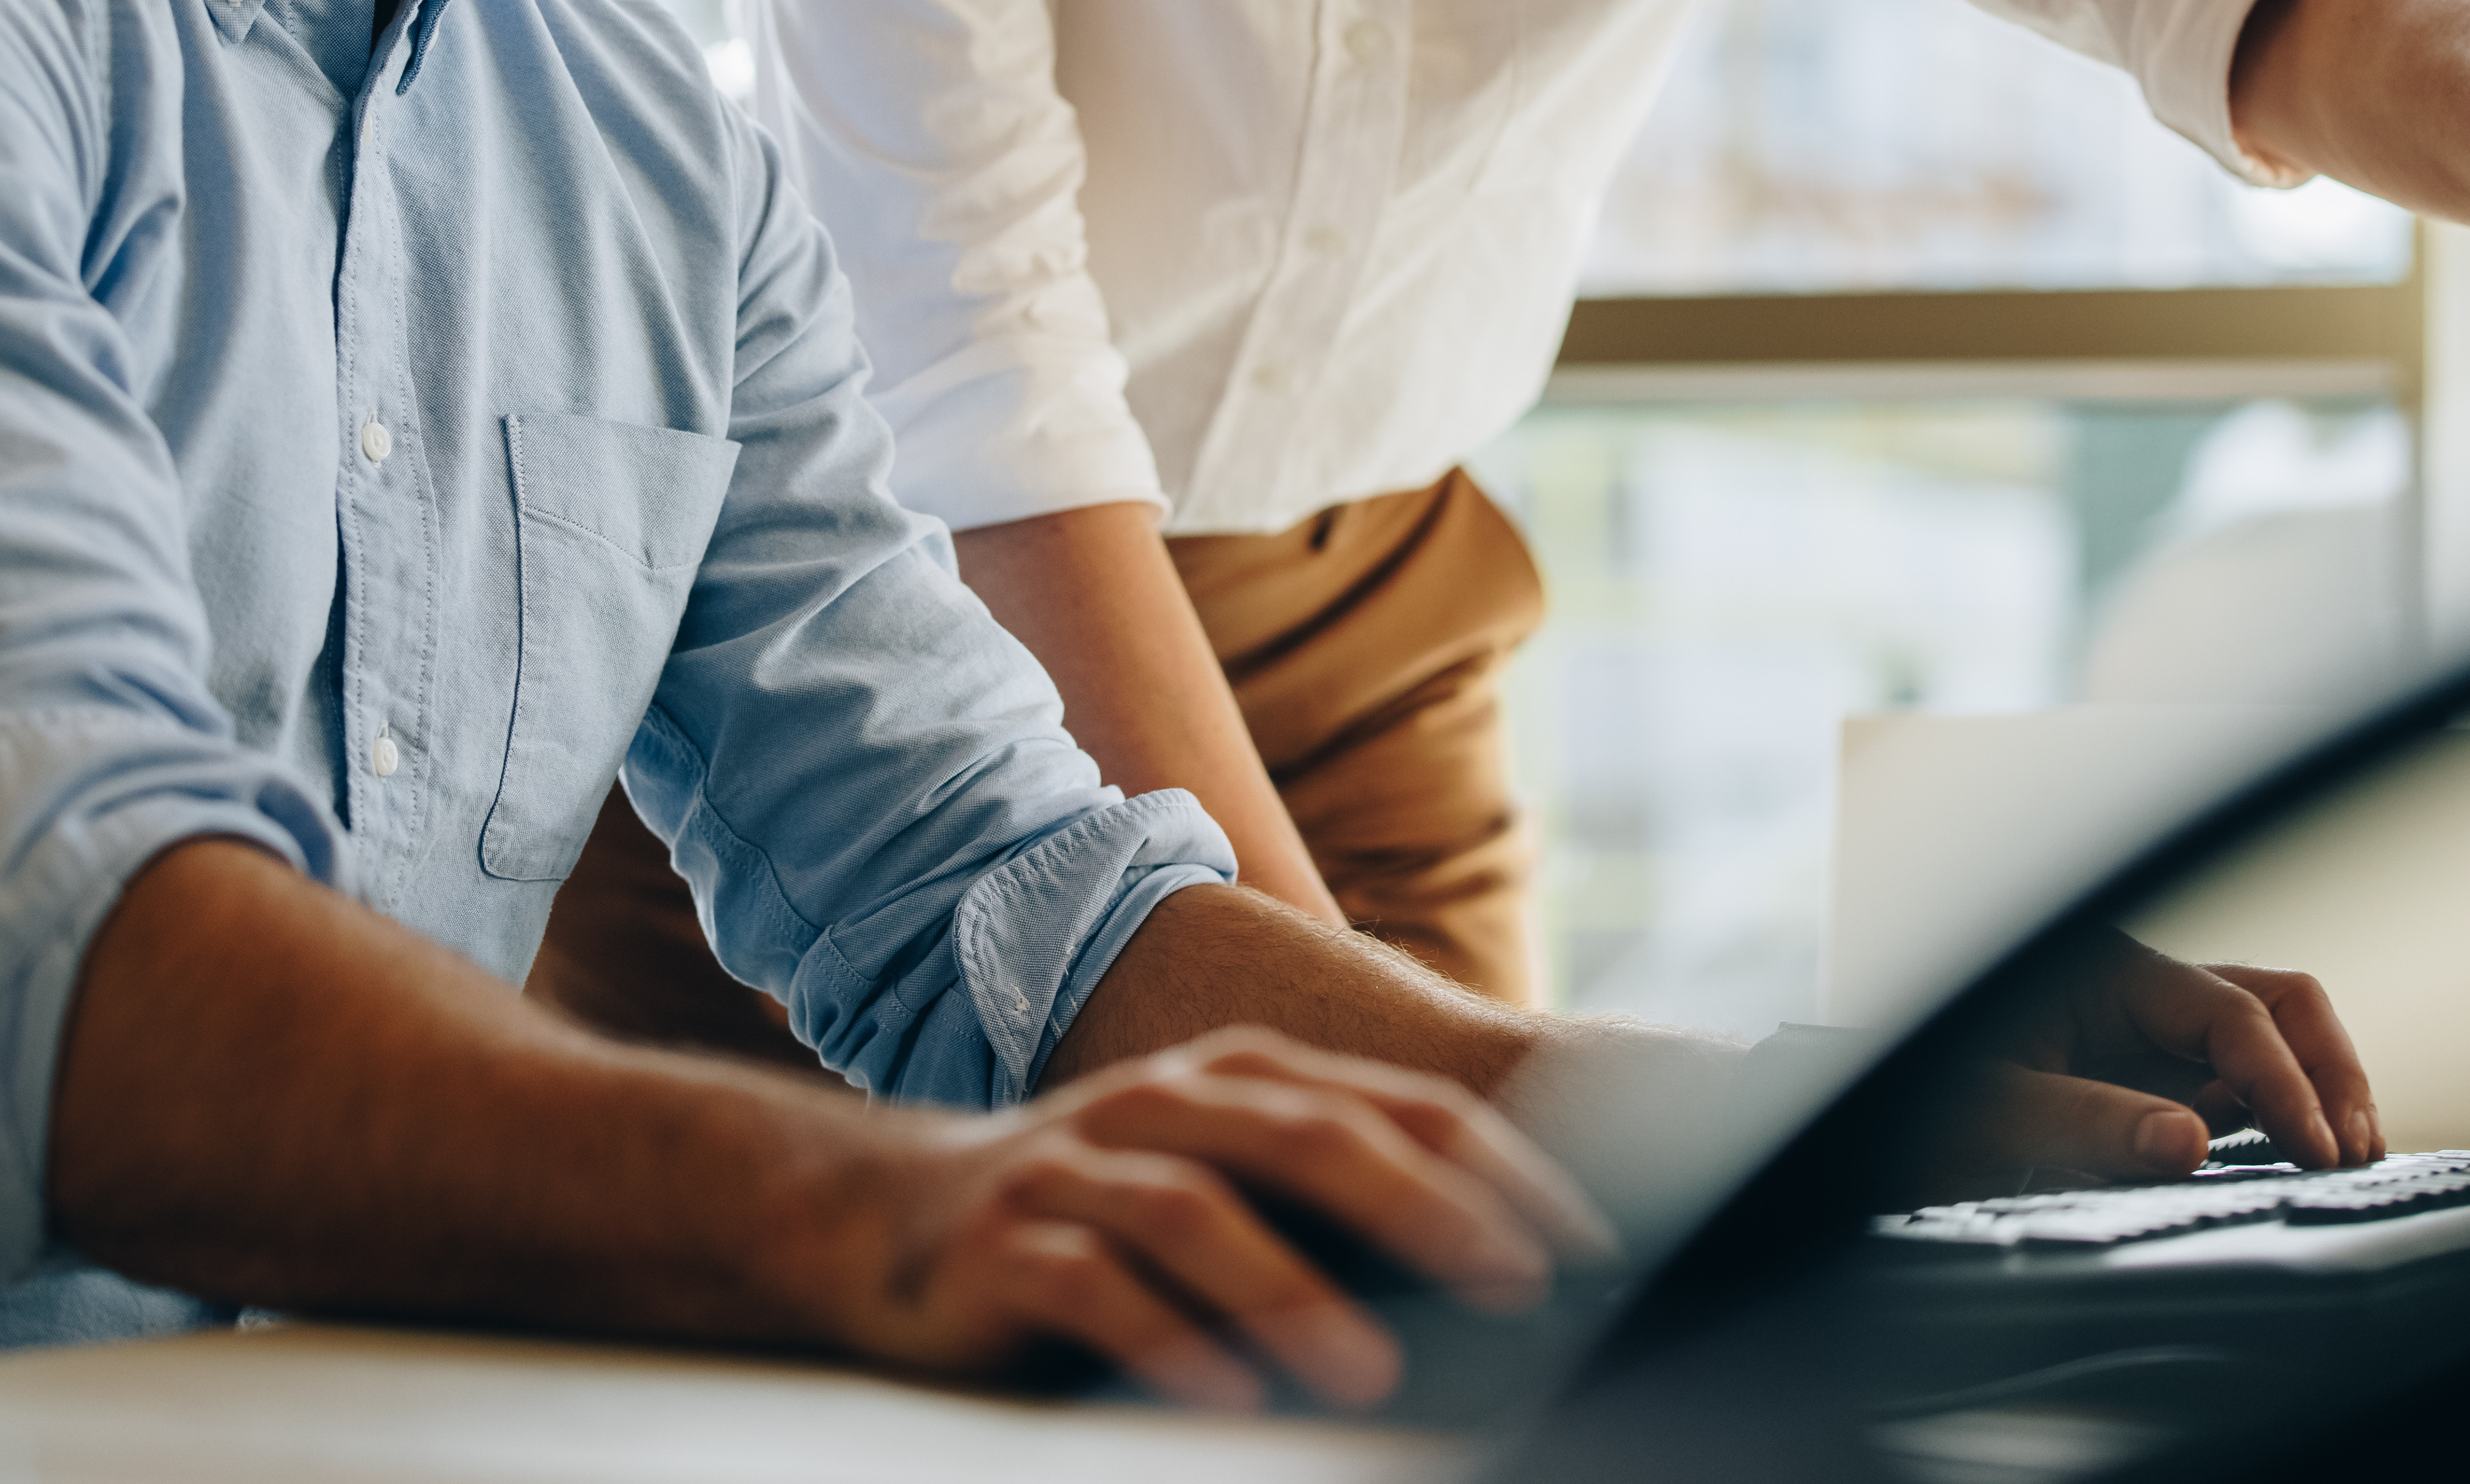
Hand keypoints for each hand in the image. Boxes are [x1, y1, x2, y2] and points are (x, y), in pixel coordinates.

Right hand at [816, 1025, 1611, 1414]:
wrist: (883, 1212)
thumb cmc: (1096, 1211)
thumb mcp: (1219, 1183)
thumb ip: (1330, 1205)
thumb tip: (1498, 1268)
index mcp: (1235, 1079)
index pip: (1387, 1104)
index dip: (1493, 1164)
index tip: (1586, 1238)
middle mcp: (1162, 1105)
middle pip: (1304, 1135)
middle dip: (1419, 1207)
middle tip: (1511, 1277)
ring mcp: (1076, 1167)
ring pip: (1194, 1210)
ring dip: (1290, 1291)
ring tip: (1370, 1366)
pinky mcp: (1003, 1242)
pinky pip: (1090, 1284)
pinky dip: (1163, 1337)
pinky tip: (1223, 1390)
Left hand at [1932, 934, 2381, 1199]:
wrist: (1873, 1120)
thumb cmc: (1916, 1099)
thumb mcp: (1989, 1113)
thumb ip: (2085, 1123)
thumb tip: (2186, 1143)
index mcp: (2107, 972)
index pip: (2231, 1013)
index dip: (2285, 1081)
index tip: (2315, 1148)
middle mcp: (2141, 992)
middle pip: (2274, 1001)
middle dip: (2327, 1065)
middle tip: (2353, 1148)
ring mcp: (2152, 1037)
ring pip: (2270, 1036)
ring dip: (2316, 1085)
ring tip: (2347, 1154)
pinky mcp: (2153, 1082)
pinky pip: (2239, 1083)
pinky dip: (2282, 1113)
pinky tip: (2300, 1157)